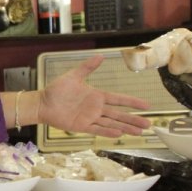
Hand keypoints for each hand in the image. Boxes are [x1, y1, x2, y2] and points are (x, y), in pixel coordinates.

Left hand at [37, 55, 151, 136]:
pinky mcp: (81, 126)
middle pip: (119, 115)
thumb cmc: (57, 90)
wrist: (42, 103)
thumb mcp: (73, 76)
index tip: (147, 105)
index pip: (119, 99)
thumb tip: (100, 55)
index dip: (133, 102)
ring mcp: (90, 118)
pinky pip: (97, 130)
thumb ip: (87, 67)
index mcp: (97, 96)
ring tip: (139, 132)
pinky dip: (108, 132)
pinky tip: (119, 134)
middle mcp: (96, 108)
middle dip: (134, 119)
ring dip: (125, 127)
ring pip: (112, 124)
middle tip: (148, 124)